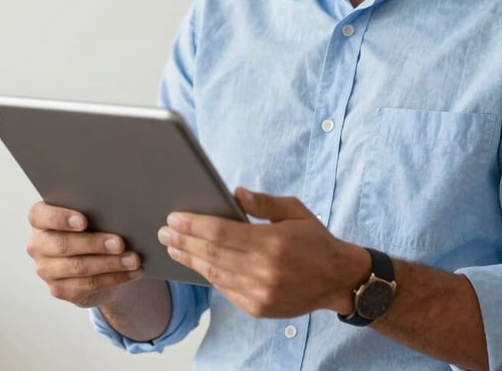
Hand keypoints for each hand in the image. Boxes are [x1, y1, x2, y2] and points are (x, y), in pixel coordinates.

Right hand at [26, 201, 143, 308]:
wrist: (95, 257)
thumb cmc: (94, 225)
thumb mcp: (91, 214)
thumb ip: (95, 209)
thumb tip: (119, 211)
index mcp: (41, 220)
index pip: (40, 216)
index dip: (61, 218)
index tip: (84, 221)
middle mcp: (38, 245)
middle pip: (63, 245)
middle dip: (95, 244)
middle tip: (120, 243)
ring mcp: (46, 269)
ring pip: (78, 267)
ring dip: (110, 263)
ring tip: (133, 259)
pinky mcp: (59, 289)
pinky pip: (87, 285)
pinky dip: (114, 278)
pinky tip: (131, 272)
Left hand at [157, 188, 369, 317]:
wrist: (337, 279)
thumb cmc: (315, 239)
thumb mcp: (295, 210)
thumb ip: (264, 202)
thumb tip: (234, 193)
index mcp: (272, 243)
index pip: (221, 233)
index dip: (194, 225)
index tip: (175, 217)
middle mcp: (263, 271)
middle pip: (212, 254)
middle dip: (185, 240)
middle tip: (165, 230)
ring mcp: (259, 293)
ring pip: (214, 274)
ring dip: (190, 259)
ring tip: (173, 246)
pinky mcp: (258, 308)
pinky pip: (225, 289)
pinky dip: (208, 274)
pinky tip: (197, 262)